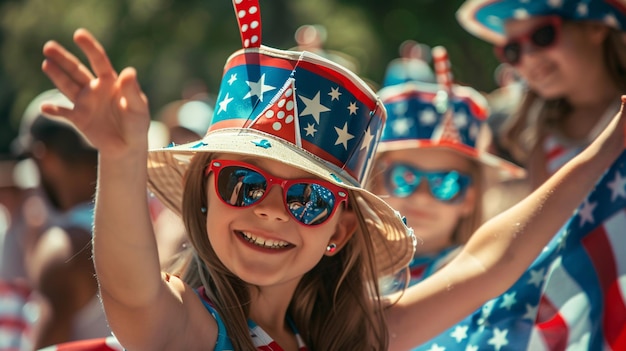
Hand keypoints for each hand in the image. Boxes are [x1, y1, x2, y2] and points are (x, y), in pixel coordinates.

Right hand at [41, 28, 149, 159]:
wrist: (128, 145)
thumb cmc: (137, 123)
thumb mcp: (138, 107)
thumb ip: (133, 91)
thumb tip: (129, 72)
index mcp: (110, 82)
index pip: (99, 61)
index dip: (89, 47)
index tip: (78, 34)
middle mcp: (94, 88)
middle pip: (76, 70)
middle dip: (63, 58)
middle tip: (48, 47)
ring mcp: (85, 103)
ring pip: (67, 86)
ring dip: (56, 76)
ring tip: (46, 64)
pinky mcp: (79, 119)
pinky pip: (64, 113)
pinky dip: (55, 111)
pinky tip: (44, 108)